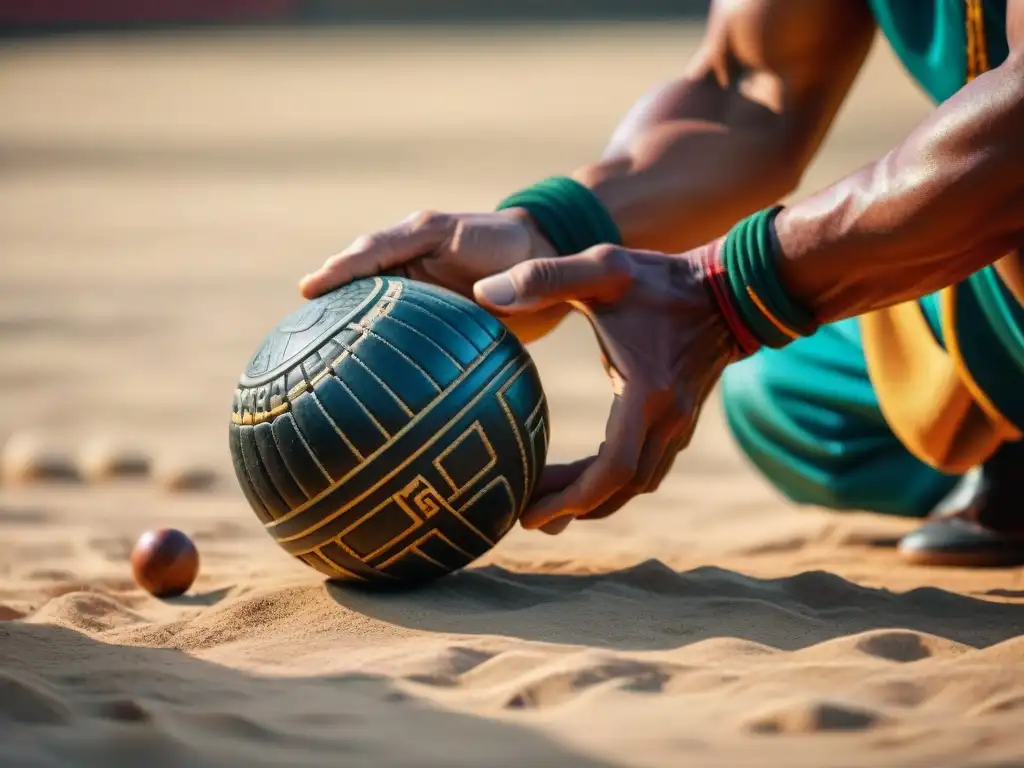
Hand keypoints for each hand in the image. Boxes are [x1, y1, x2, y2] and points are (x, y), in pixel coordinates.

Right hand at [300, 208, 569, 342]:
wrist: (543, 264)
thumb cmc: (528, 255)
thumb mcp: (522, 260)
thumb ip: (509, 277)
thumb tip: (484, 298)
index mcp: (425, 235)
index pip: (374, 250)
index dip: (342, 269)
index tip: (312, 288)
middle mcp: (409, 259)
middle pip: (357, 277)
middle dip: (327, 296)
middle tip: (295, 326)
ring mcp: (411, 287)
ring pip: (368, 304)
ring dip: (343, 322)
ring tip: (308, 355)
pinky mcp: (421, 313)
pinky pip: (388, 328)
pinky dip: (371, 345)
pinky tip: (353, 377)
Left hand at [473, 243, 738, 533]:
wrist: (731, 287)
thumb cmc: (660, 279)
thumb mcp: (601, 268)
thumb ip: (542, 277)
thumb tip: (482, 293)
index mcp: (647, 392)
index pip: (613, 469)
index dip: (571, 498)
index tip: (530, 514)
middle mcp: (669, 420)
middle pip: (621, 488)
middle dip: (572, 506)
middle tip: (526, 515)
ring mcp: (680, 424)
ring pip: (636, 483)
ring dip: (593, 498)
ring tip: (547, 503)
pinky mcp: (681, 421)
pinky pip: (646, 468)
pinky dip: (613, 481)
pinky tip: (584, 477)